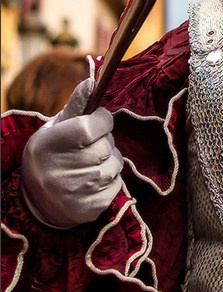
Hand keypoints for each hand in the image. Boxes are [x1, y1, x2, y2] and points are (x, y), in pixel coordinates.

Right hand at [20, 78, 123, 228]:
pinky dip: (110, 181)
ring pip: (115, 165)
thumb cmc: (51, 154)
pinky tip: (93, 181)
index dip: (102, 120)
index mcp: (51, 144)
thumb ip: (76, 105)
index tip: (98, 121)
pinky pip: (117, 186)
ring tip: (92, 163)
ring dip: (109, 161)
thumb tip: (92, 81)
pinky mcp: (89, 209)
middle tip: (91, 146)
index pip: (91, 126)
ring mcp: (76, 192)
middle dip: (105, 141)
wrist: (36, 200)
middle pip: (106, 146)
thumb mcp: (56, 127)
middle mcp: (62, 170)